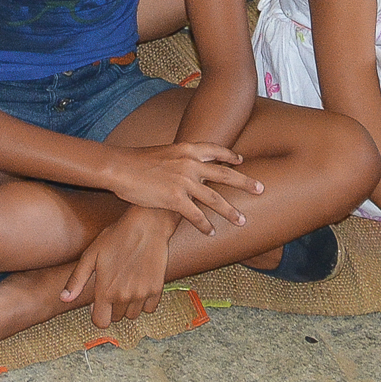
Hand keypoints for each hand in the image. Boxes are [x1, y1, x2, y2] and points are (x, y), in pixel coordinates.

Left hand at [60, 206, 174, 328]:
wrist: (146, 225)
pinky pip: (149, 307)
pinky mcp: (157, 289)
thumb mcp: (91, 255)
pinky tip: (140, 283)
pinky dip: (144, 301)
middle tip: (113, 286)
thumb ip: (77, 280)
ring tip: (126, 284)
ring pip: (133, 315)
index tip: (99, 302)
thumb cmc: (116, 236)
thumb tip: (64, 299)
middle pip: (117, 318)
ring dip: (128, 305)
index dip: (98, 314)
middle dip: (112, 307)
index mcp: (106, 291)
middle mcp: (124, 296)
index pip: (101, 322)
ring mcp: (142, 294)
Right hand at [105, 141, 258, 233]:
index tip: (241, 160)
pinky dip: (205, 225)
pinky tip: (210, 232)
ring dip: (230, 211)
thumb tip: (182, 163)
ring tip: (242, 221)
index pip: (215, 150)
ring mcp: (184, 182)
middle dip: (245, 182)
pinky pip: (195, 215)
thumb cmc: (136, 160)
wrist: (119, 167)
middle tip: (261, 188)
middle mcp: (190, 164)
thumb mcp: (162, 152)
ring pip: (214, 199)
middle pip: (224, 174)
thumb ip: (176, 157)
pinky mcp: (175, 199)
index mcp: (186, 149)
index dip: (230, 155)